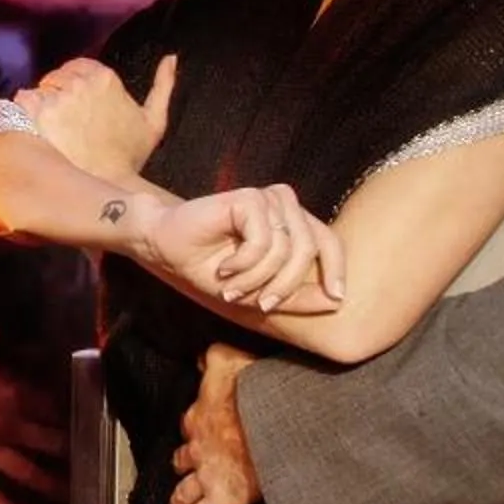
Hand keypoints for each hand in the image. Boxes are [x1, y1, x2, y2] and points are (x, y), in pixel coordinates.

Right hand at [0, 323, 67, 503]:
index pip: (52, 405)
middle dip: (72, 453)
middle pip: (51, 443)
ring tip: (74, 500)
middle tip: (92, 465)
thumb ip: (8, 344)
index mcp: (13, 390)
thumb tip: (32, 347)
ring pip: (28, 473)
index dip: (69, 414)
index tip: (83, 422)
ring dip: (52, 487)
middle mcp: (7, 424)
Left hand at [19, 55, 174, 180]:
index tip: (76, 107)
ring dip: (40, 106)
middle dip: (57, 95)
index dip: (73, 86)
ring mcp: (57, 98)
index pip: (76, 67)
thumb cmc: (130, 157)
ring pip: (39, 90)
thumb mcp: (154, 121)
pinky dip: (23, 114)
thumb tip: (171, 57)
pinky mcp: (37, 115)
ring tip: (52, 132)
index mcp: (104, 78)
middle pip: (56, 78)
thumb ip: (163, 86)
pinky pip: (21, 102)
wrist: (107, 187)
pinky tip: (36, 133)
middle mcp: (79, 83)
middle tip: (64, 123)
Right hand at [144, 183, 345, 314]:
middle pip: (308, 249)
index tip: (336, 298)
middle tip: (262, 305)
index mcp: (292, 221)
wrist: (166, 248)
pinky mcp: (249, 198)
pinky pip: (262, 241)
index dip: (336, 270)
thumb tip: (336, 300)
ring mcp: (267, 198)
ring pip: (285, 249)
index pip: (328, 242)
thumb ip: (296, 295)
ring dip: (258, 279)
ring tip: (233, 287)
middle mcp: (283, 205)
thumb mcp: (260, 290)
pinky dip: (244, 263)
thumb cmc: (212, 268)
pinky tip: (226, 266)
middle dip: (286, 285)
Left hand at [172, 342, 260, 503]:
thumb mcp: (232, 359)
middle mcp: (199, 446)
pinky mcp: (221, 500)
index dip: (193, 427)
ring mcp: (208, 475)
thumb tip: (202, 354)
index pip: (191, 422)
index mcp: (203, 413)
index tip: (195, 430)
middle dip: (182, 466)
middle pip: (184, 459)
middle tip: (182, 472)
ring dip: (178, 501)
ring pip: (184, 492)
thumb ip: (215, 356)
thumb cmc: (259, 389)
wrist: (275, 422)